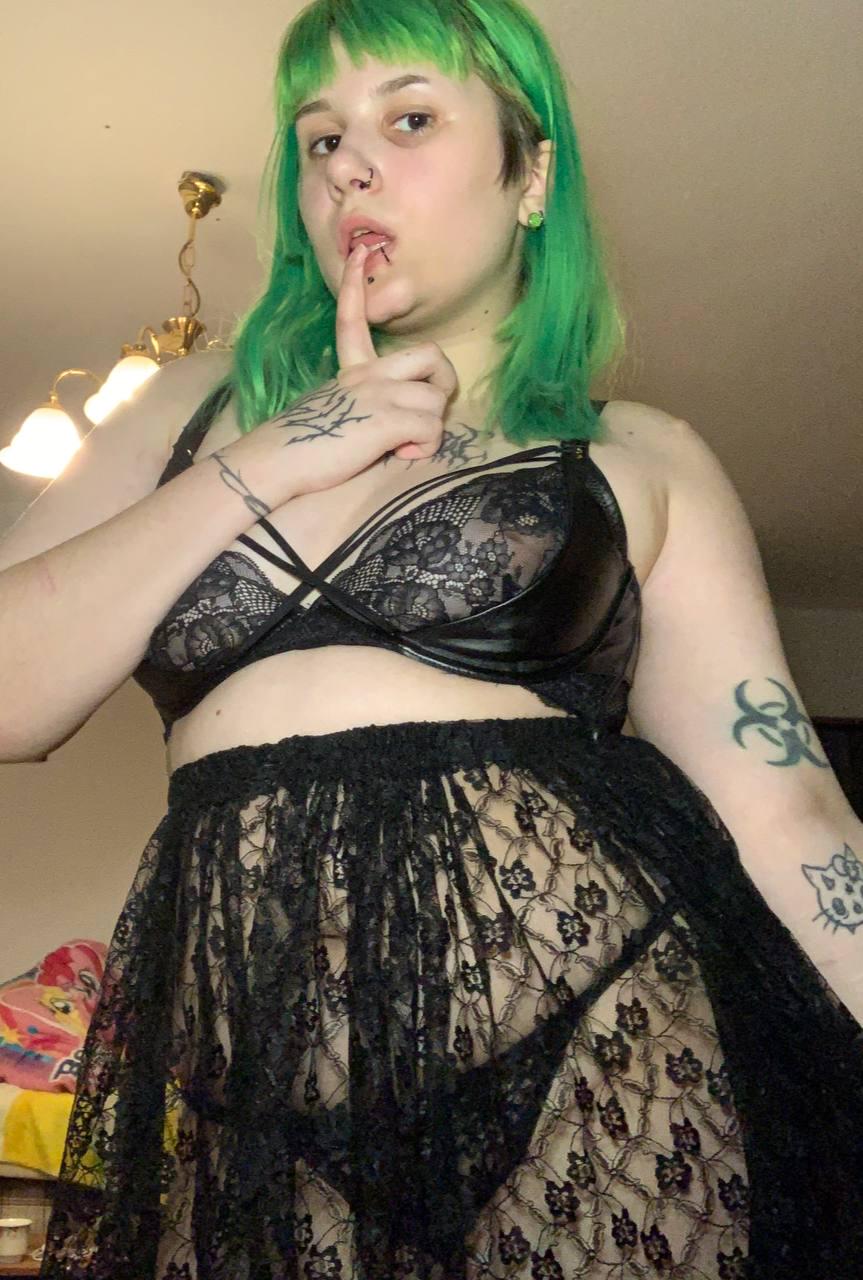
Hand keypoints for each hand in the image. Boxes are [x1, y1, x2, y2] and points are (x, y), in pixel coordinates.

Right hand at [229, 242, 457, 498]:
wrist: (273, 462)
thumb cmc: (298, 448)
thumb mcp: (329, 413)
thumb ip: (360, 406)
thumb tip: (388, 425)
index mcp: (350, 372)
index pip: (352, 320)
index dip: (354, 286)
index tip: (358, 253)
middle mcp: (367, 375)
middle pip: (431, 356)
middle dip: (443, 383)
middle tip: (427, 410)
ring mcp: (378, 394)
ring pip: (436, 401)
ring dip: (428, 430)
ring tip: (401, 447)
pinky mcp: (386, 420)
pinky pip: (431, 429)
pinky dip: (423, 449)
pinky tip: (399, 454)